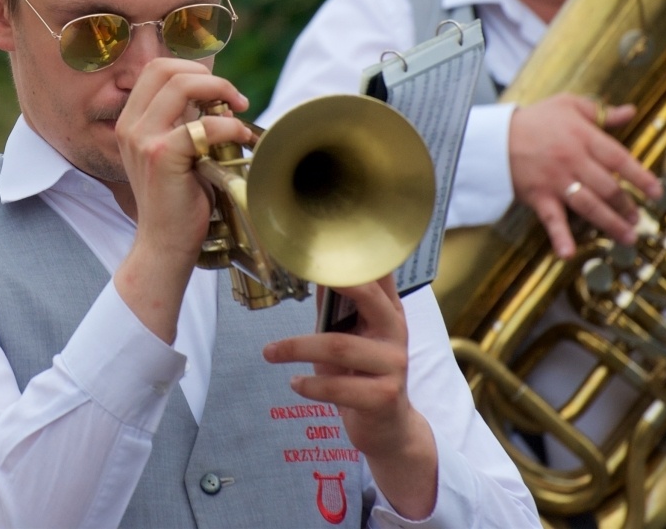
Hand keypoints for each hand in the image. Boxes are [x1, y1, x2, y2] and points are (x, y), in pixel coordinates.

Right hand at [112, 58, 253, 341]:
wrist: (164, 245)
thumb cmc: (178, 201)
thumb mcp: (177, 152)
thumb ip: (186, 122)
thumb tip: (219, 96)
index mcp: (131, 121)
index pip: (156, 69)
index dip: (192, 69)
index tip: (220, 93)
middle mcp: (130, 125)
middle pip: (166, 69)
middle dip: (208, 76)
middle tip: (234, 99)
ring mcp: (142, 139)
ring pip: (180, 85)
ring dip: (219, 91)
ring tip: (239, 113)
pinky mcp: (161, 157)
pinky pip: (201, 125)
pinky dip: (228, 126)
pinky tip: (242, 139)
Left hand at [263, 277, 436, 519]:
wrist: (390, 428)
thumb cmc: (362, 375)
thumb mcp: (349, 337)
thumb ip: (335, 307)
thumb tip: (309, 267)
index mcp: (388, 312)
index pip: (379, 274)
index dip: (358, 254)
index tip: (331, 236)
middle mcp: (396, 333)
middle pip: (368, 297)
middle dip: (337, 282)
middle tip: (306, 272)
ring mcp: (393, 365)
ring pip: (339, 346)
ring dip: (296, 348)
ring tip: (269, 352)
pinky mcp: (384, 397)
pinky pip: (339, 387)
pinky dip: (310, 384)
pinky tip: (294, 383)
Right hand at [509, 94, 661, 257]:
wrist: (494, 136)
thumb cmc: (535, 120)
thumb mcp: (568, 105)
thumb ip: (602, 112)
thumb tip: (631, 112)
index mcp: (583, 137)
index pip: (618, 159)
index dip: (640, 176)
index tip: (656, 192)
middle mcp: (572, 161)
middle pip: (607, 187)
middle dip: (627, 206)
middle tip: (639, 220)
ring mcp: (555, 181)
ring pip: (589, 205)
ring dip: (610, 223)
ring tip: (627, 237)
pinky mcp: (539, 197)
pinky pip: (551, 219)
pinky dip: (559, 237)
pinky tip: (568, 254)